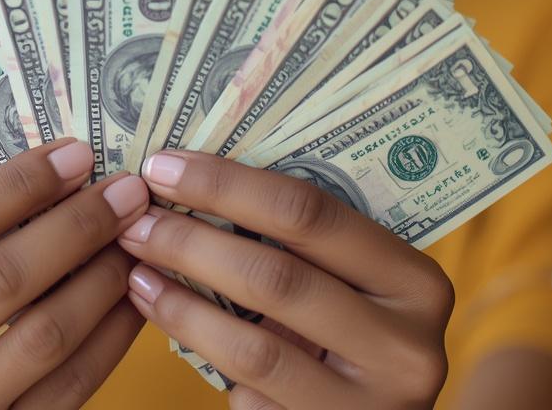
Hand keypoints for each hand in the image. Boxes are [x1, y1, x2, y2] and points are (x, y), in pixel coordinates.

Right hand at [0, 138, 150, 408]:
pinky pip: (72, 384)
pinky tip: (135, 296)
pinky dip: (112, 334)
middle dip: (74, 226)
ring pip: (44, 335)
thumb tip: (62, 172)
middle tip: (125, 192)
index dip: (17, 184)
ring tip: (137, 241)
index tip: (76, 154)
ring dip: (102, 278)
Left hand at [119, 151, 453, 409]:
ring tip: (136, 273)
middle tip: (135, 222)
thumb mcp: (352, 286)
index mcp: (416, 281)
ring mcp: (373, 406)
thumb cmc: (353, 334)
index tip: (163, 166)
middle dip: (192, 243)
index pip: (312, 214)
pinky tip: (165, 320)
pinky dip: (200, 354)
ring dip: (182, 304)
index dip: (227, 185)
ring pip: (254, 348)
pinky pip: (251, 395)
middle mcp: (408, 345)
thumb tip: (192, 178)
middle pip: (279, 277)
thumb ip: (303, 246)